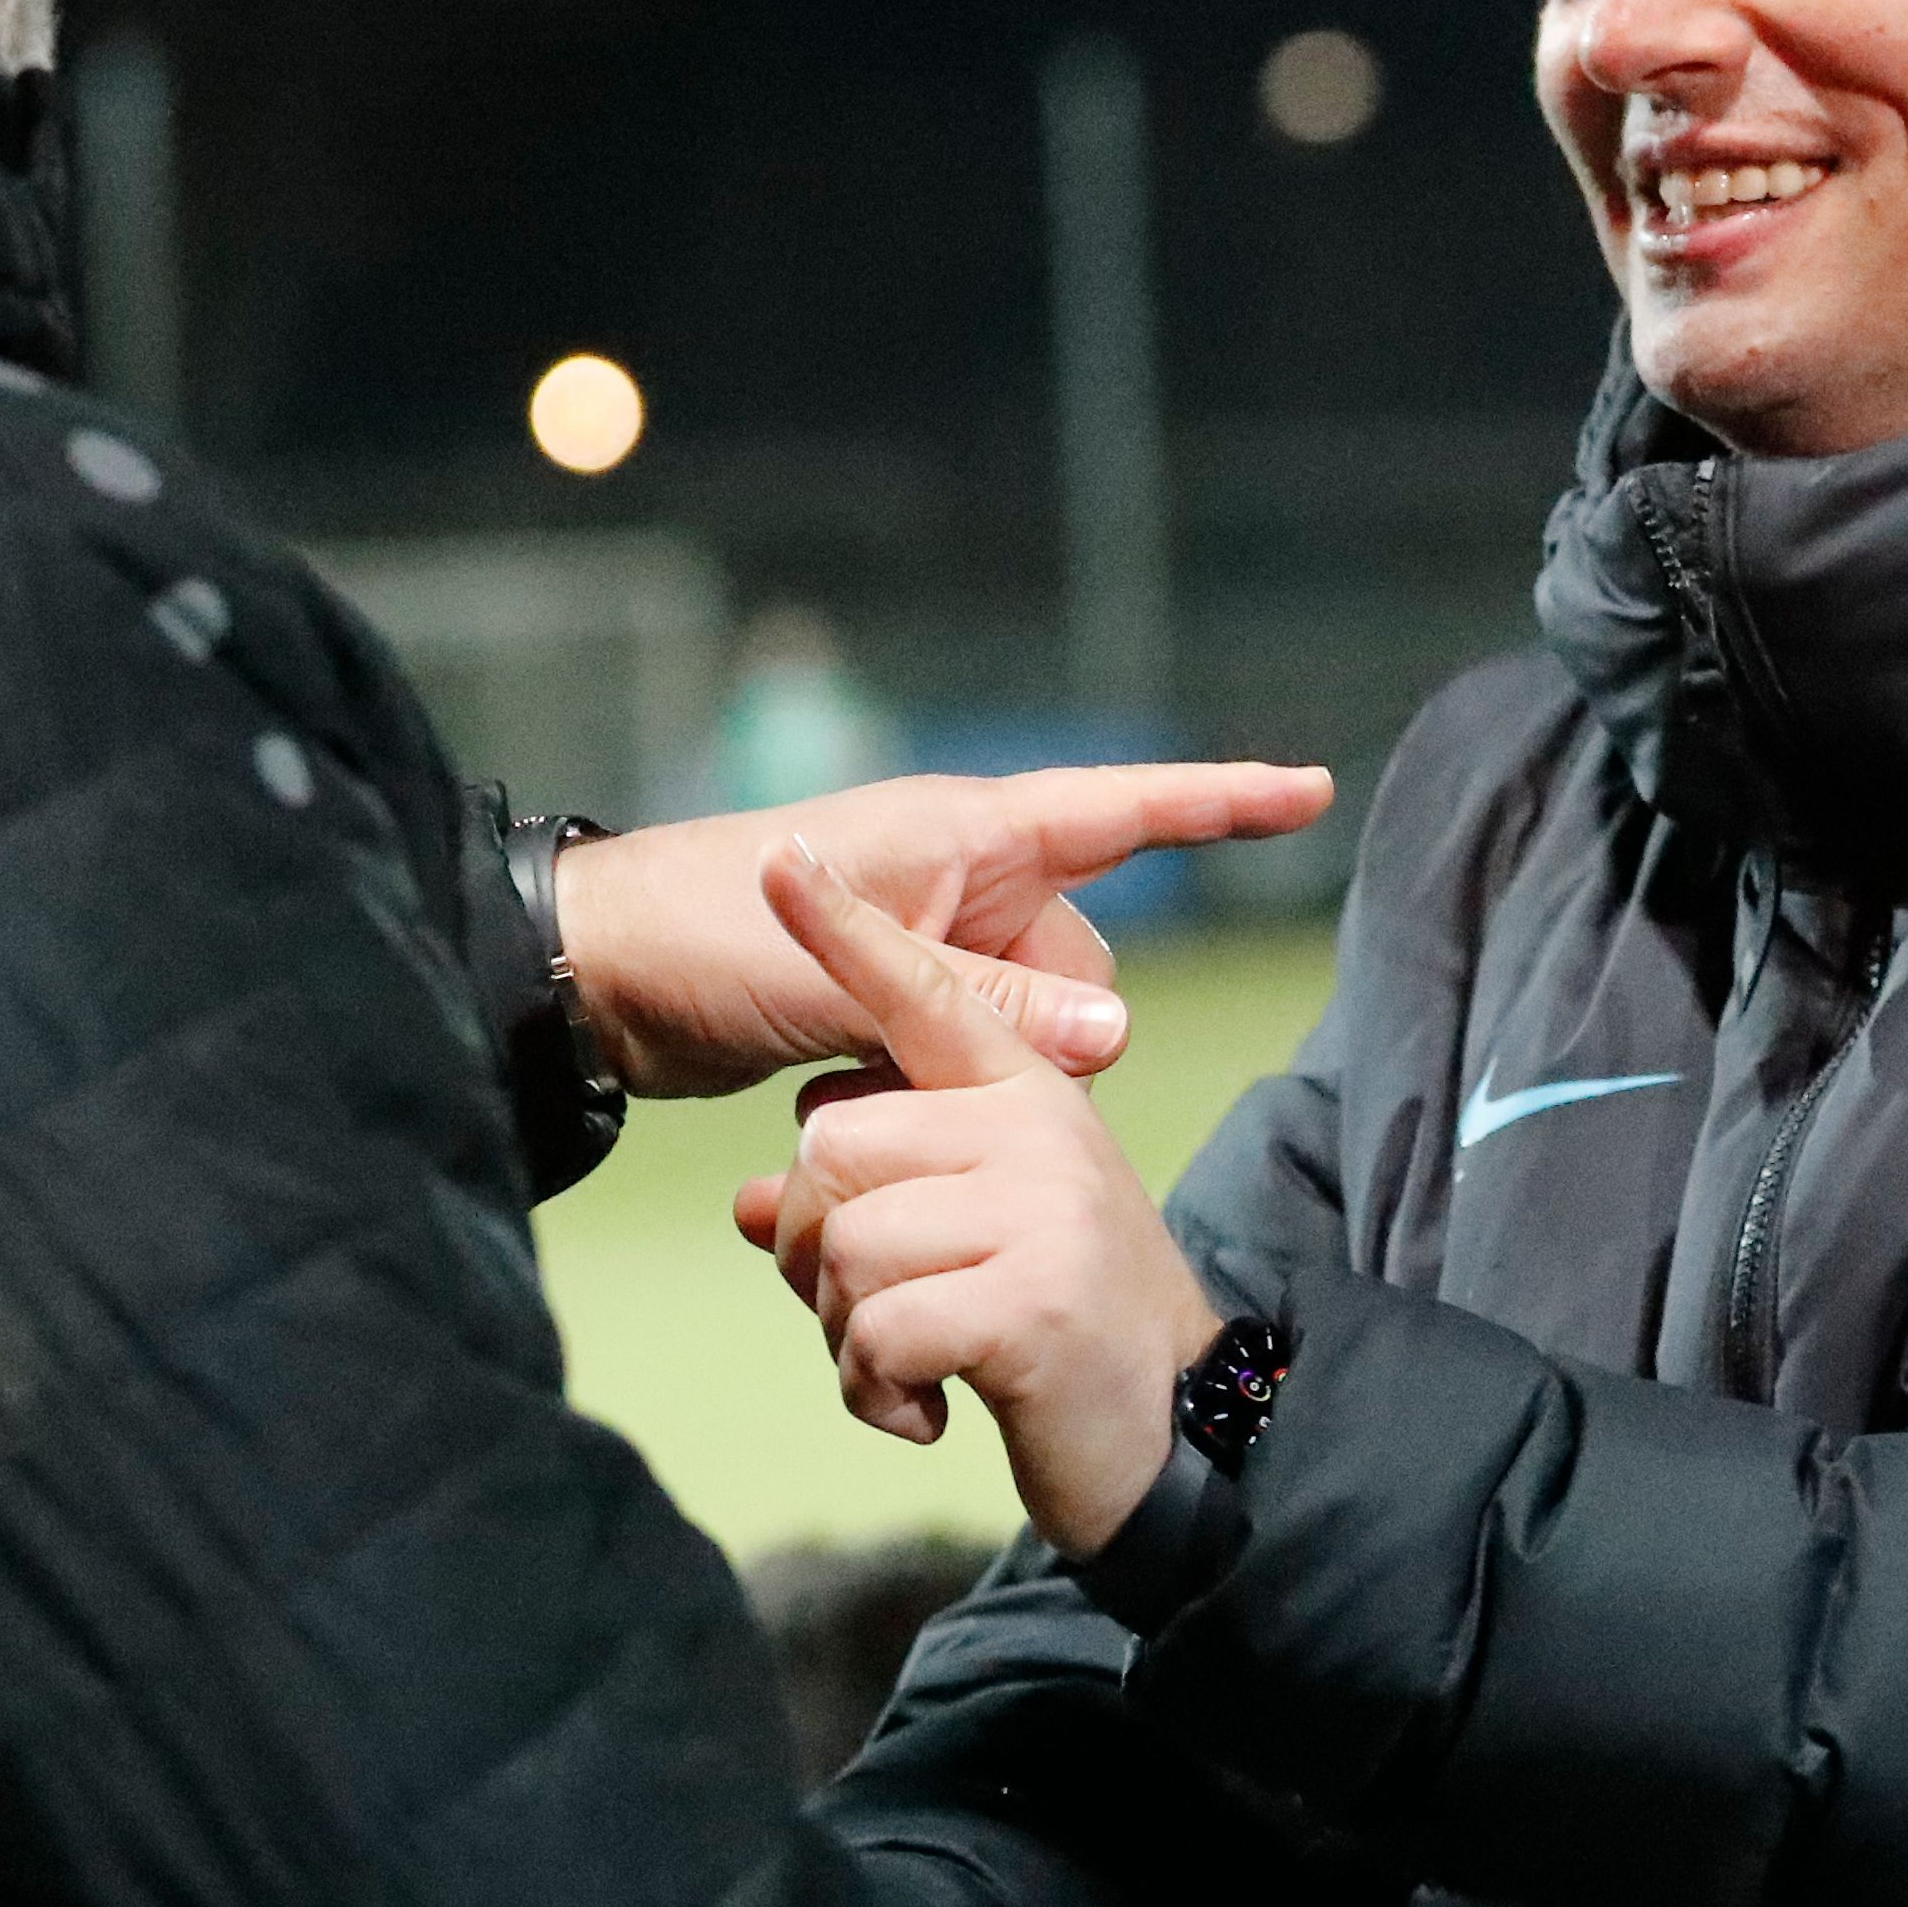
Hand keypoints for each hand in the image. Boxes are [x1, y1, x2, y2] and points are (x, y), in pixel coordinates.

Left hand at [546, 762, 1330, 1098]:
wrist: (596, 980)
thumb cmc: (708, 944)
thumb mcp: (853, 974)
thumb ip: (985, 1002)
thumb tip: (1111, 1036)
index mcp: (967, 836)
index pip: (1122, 808)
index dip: (1218, 802)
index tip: (1310, 788)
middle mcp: (962, 883)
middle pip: (1074, 965)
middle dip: (1047, 1031)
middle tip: (964, 1090)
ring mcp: (929, 949)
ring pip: (1021, 1029)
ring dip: (976, 1080)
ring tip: (876, 1101)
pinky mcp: (888, 1015)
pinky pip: (963, 1059)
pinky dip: (936, 1100)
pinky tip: (876, 1118)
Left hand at [725, 848, 1229, 1554]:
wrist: (1174, 1442)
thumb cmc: (1052, 1333)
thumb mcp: (953, 1250)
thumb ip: (857, 1210)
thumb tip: (746, 1208)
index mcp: (1022, 1089)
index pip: (922, 993)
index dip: (849, 928)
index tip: (778, 859)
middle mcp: (1038, 1122)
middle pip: (832, 1148)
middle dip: (813, 1252)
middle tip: (873, 1316)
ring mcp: (1045, 1204)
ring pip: (844, 1242)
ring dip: (845, 1335)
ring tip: (912, 1367)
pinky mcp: (1038, 1296)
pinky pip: (880, 1327)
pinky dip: (873, 1390)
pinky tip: (923, 1412)